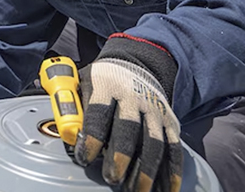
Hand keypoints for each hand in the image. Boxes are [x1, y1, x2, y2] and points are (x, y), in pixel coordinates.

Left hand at [74, 58, 182, 191]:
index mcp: (107, 85)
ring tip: (138, 190)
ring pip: (154, 141)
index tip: (85, 157)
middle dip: (121, 155)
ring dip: (147, 169)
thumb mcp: (81, 84)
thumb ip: (73, 108)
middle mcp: (134, 96)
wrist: (134, 66)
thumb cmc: (102, 83)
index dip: (93, 136)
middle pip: (129, 127)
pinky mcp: (170, 121)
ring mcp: (155, 109)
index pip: (99, 111)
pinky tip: (167, 189)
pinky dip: (172, 170)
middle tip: (112, 178)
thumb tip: (70, 135)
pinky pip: (174, 147)